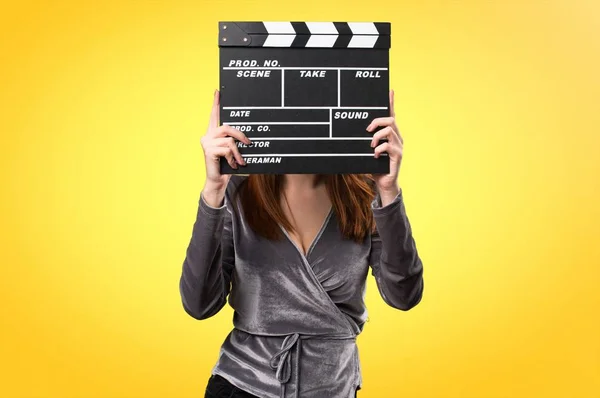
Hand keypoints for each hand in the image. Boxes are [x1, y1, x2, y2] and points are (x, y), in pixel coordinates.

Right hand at [200, 90, 251, 190]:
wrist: (218, 181)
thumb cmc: (226, 166)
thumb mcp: (232, 151)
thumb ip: (234, 141)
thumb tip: (246, 136)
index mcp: (213, 133)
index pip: (214, 115)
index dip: (216, 103)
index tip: (218, 91)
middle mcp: (207, 136)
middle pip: (227, 127)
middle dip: (240, 135)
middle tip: (249, 143)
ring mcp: (206, 143)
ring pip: (229, 141)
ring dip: (238, 153)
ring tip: (241, 161)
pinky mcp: (208, 151)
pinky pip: (227, 150)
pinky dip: (234, 158)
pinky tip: (234, 165)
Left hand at [367, 90, 402, 204]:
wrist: (383, 183)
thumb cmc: (375, 166)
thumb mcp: (367, 150)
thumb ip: (365, 141)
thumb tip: (350, 133)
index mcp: (390, 134)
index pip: (391, 115)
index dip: (391, 103)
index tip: (390, 91)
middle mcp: (397, 137)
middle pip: (390, 119)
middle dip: (377, 121)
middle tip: (368, 130)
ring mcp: (398, 146)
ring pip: (389, 131)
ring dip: (376, 137)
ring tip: (371, 146)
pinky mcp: (398, 156)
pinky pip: (388, 146)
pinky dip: (379, 149)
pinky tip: (374, 156)